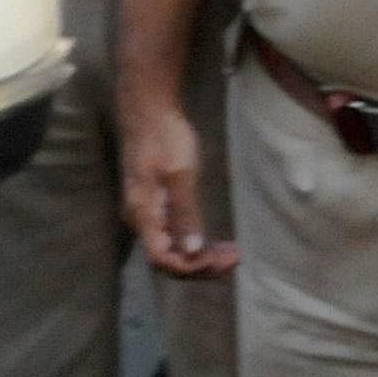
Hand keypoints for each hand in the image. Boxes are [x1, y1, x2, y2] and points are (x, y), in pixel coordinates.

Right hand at [119, 95, 240, 276]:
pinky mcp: (157, 204)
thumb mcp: (179, 173)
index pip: (163, 259)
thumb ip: (184, 212)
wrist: (149, 109)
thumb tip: (192, 251)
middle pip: (168, 259)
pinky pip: (175, 235)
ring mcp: (149, 213)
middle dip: (201, 265)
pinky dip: (197, 244)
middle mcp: (142, 220)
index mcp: (143, 214)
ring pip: (173, 249)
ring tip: (231, 253)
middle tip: (235, 258)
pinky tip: (216, 242)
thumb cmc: (164, 138)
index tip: (222, 259)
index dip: (192, 267)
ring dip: (202, 257)